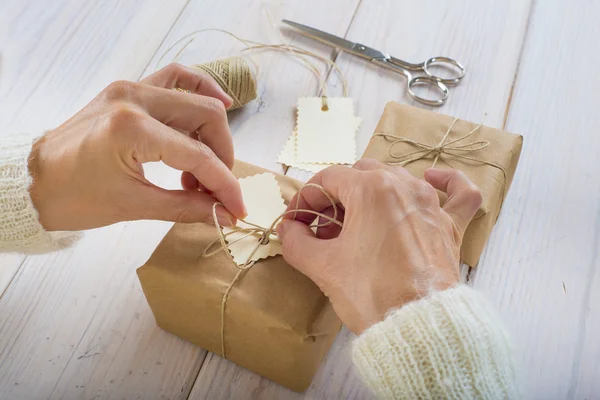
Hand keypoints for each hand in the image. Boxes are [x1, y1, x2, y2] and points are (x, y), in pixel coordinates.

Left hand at [29, 63, 245, 230]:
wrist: (34, 182)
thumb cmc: (74, 197)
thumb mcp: (134, 206)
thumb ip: (187, 206)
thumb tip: (224, 214)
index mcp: (133, 130)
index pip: (198, 156)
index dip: (224, 184)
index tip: (236, 208)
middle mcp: (135, 99)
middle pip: (205, 115)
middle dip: (222, 154)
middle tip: (219, 187)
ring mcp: (130, 89)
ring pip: (193, 91)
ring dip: (211, 126)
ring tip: (210, 160)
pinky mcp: (127, 90)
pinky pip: (173, 79)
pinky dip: (197, 90)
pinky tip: (213, 106)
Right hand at [276, 158, 481, 333]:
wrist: (420, 327)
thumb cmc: (372, 293)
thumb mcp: (323, 267)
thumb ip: (296, 242)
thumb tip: (289, 230)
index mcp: (371, 189)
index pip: (327, 180)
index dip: (305, 199)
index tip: (295, 221)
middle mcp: (403, 186)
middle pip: (358, 176)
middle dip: (333, 198)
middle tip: (319, 229)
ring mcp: (431, 203)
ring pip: (396, 179)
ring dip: (369, 194)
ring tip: (354, 222)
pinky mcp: (449, 225)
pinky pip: (458, 193)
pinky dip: (448, 181)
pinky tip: (434, 177)